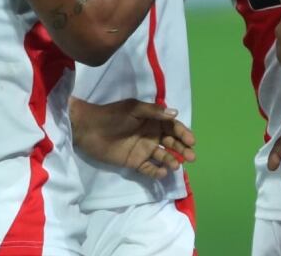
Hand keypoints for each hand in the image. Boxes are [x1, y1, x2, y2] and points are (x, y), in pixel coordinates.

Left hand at [69, 97, 195, 179]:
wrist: (88, 128)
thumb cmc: (112, 115)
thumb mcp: (133, 108)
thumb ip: (154, 112)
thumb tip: (175, 114)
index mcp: (152, 120)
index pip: (172, 127)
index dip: (183, 133)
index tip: (191, 141)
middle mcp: (151, 135)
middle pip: (171, 143)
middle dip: (182, 149)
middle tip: (191, 157)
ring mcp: (143, 149)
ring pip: (163, 156)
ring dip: (171, 160)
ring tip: (176, 165)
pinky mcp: (134, 162)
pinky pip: (149, 168)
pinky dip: (156, 171)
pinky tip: (162, 172)